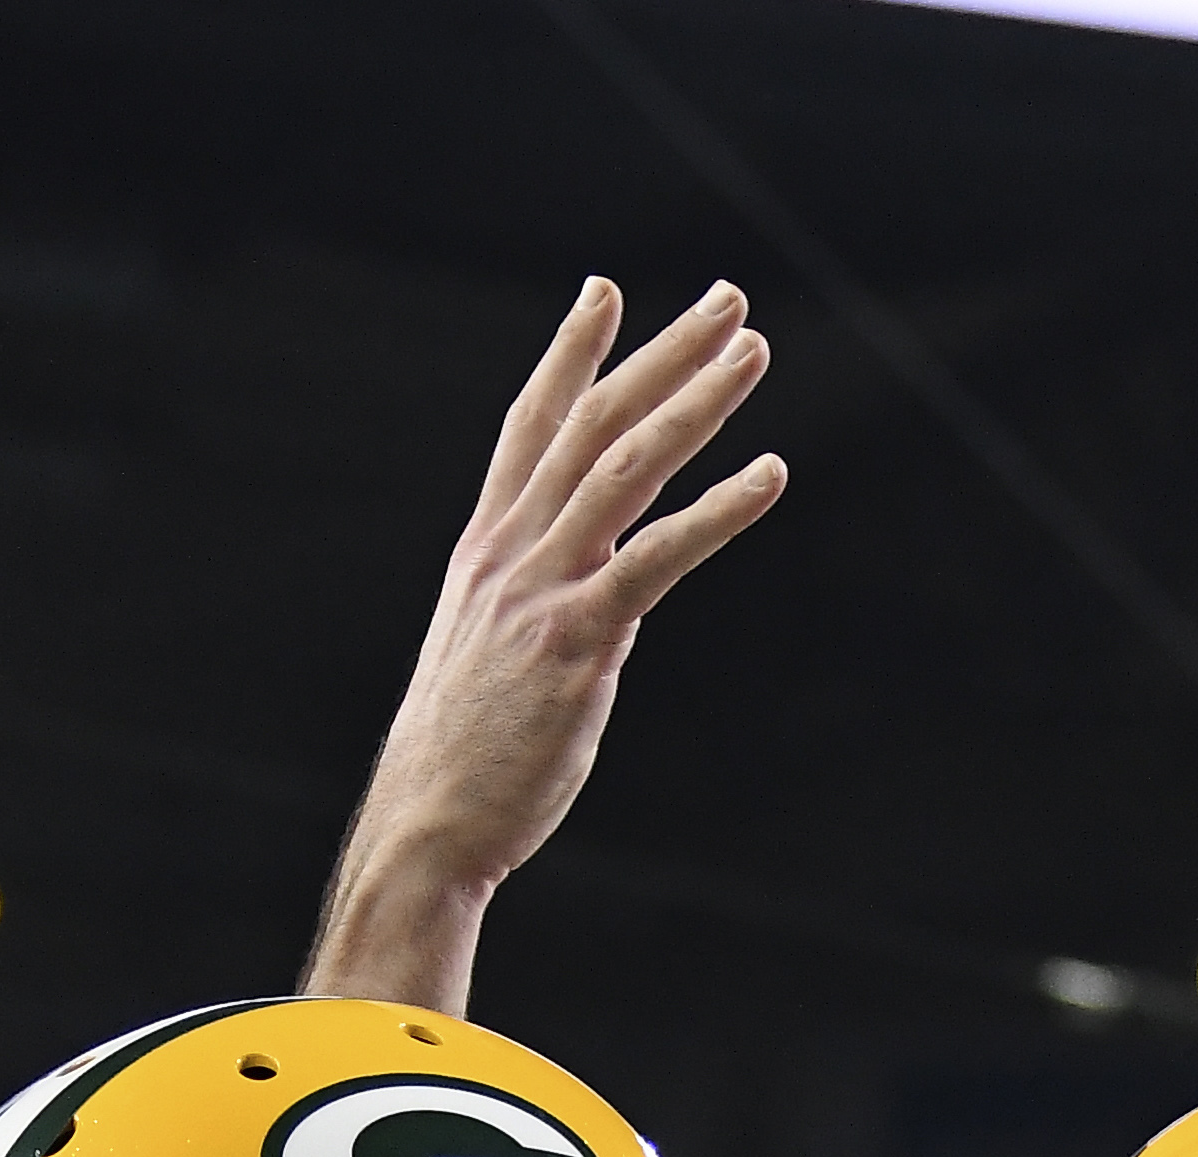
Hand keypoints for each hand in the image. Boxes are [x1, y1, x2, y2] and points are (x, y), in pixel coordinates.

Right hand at [307, 279, 789, 1008]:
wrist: (427, 824)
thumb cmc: (463, 761)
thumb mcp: (489, 663)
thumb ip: (532, 614)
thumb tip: (582, 611)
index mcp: (486, 551)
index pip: (531, 426)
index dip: (571, 355)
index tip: (605, 290)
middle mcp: (512, 552)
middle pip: (593, 423)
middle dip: (662, 353)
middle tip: (727, 300)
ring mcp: (543, 590)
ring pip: (625, 465)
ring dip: (696, 401)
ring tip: (753, 349)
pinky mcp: (579, 640)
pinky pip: (658, 558)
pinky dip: (719, 510)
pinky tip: (770, 474)